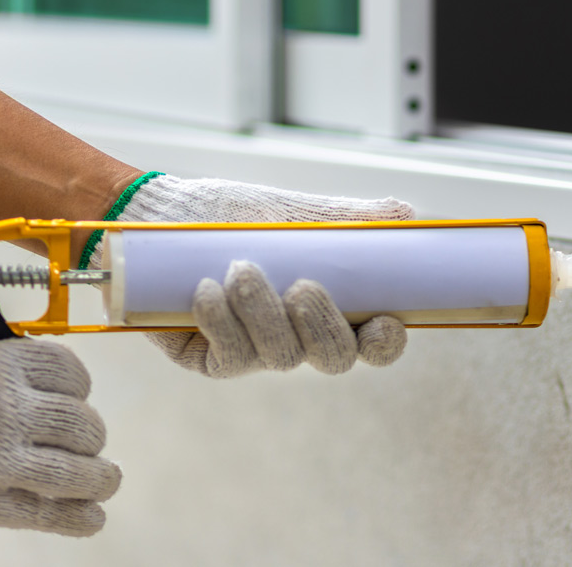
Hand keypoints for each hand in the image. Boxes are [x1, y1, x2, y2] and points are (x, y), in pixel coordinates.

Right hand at [0, 334, 119, 536]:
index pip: (68, 371)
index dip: (78, 387)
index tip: (74, 398)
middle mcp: (8, 411)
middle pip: (81, 424)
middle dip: (89, 436)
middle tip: (84, 446)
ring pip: (75, 472)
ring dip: (98, 478)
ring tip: (106, 481)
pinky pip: (43, 514)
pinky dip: (76, 518)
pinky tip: (92, 519)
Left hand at [90, 174, 410, 375]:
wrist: (164, 214)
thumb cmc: (232, 213)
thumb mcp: (294, 211)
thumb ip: (349, 219)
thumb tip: (408, 215)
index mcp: (333, 306)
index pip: (375, 342)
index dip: (386, 343)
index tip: (384, 321)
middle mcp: (299, 336)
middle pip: (335, 359)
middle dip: (324, 327)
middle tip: (303, 287)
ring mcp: (257, 352)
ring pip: (281, 357)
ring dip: (264, 313)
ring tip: (240, 268)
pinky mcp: (212, 360)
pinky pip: (230, 356)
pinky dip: (221, 322)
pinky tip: (205, 290)